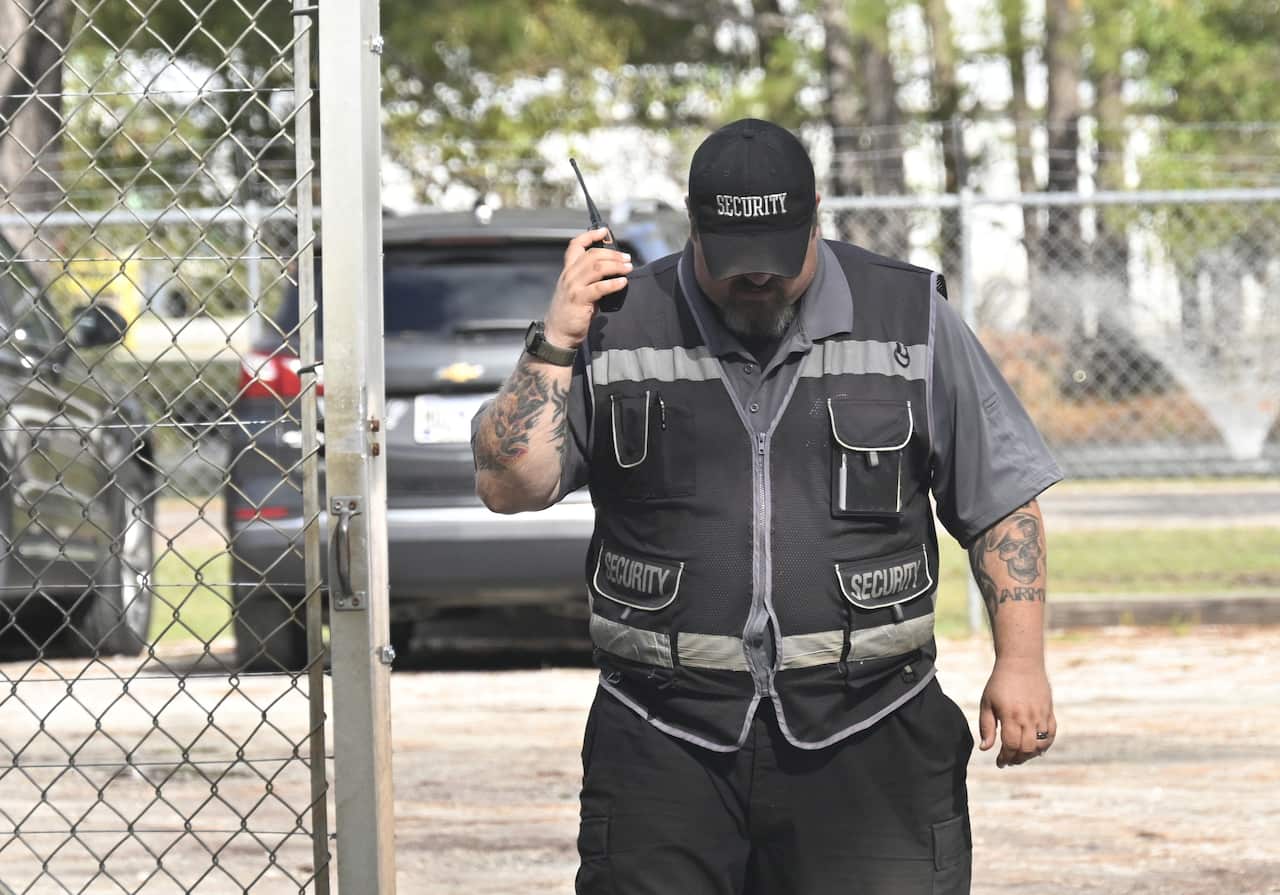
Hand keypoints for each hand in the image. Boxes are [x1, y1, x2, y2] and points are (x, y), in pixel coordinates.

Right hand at [543, 227, 631, 348]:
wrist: (558, 332)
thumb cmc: (571, 312)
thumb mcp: (577, 289)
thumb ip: (589, 278)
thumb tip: (612, 270)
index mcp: (568, 270)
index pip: (575, 245)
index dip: (590, 235)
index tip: (604, 231)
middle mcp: (569, 275)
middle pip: (592, 254)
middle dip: (612, 254)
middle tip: (627, 258)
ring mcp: (573, 287)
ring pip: (597, 267)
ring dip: (616, 265)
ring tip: (628, 267)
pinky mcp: (580, 300)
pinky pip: (599, 287)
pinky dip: (614, 283)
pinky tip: (623, 282)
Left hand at [978, 657, 1055, 767]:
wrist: (1021, 662)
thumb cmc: (999, 683)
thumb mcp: (987, 703)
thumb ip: (986, 727)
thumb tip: (985, 749)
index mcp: (1011, 715)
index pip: (1011, 746)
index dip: (1005, 758)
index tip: (1000, 763)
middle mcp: (1028, 717)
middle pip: (1027, 749)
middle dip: (1017, 759)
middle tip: (1008, 761)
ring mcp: (1041, 715)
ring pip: (1041, 744)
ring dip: (1030, 754)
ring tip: (1020, 755)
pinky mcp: (1049, 711)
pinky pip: (1051, 734)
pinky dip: (1045, 745)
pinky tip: (1036, 748)